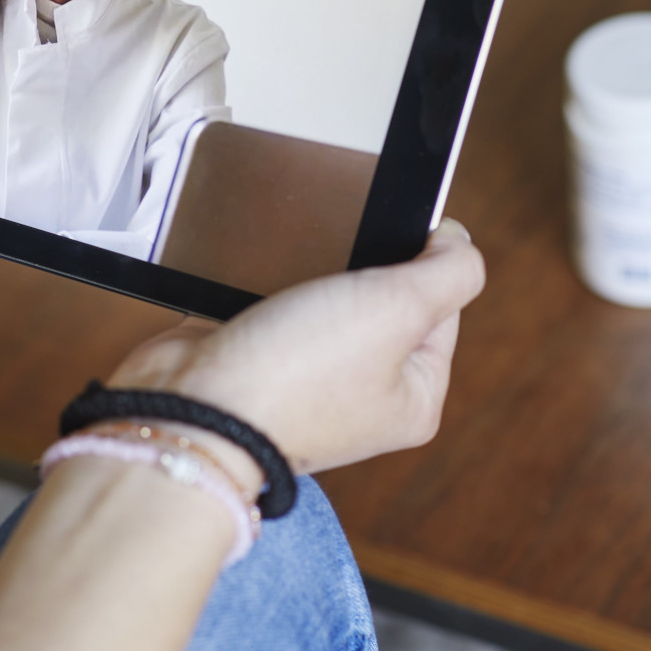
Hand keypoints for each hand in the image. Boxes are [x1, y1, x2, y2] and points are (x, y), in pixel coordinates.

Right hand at [108, 220, 484, 474]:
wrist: (193, 408)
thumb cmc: (295, 373)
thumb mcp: (400, 309)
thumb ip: (450, 271)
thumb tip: (456, 242)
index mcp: (414, 397)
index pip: (444, 304)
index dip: (422, 262)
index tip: (387, 248)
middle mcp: (366, 395)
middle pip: (385, 297)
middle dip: (362, 267)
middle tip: (337, 267)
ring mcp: (310, 380)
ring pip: (329, 295)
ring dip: (314, 272)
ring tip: (295, 278)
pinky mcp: (259, 359)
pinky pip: (279, 305)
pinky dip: (270, 285)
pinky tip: (261, 284)